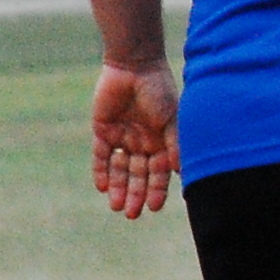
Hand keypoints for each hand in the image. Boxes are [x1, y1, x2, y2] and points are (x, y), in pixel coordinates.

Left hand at [91, 60, 179, 218]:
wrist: (134, 65)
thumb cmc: (159, 90)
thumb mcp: (172, 119)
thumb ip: (174, 145)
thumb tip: (178, 172)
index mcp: (162, 142)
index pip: (159, 173)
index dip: (157, 190)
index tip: (155, 208)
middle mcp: (143, 143)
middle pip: (138, 175)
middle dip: (136, 194)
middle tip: (132, 214)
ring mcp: (123, 137)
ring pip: (120, 169)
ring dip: (118, 187)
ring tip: (116, 206)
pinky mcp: (103, 130)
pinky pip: (101, 155)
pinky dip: (102, 170)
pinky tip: (102, 186)